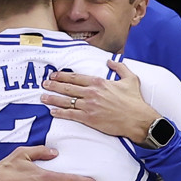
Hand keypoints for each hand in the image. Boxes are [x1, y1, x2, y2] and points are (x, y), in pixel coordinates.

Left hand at [42, 60, 158, 143]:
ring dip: (53, 99)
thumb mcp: (130, 78)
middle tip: (44, 84)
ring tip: (43, 97)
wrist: (138, 119)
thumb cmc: (135, 101)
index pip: (76, 77)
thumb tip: (110, 61)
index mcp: (99, 82)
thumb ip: (119, 67)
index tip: (54, 75)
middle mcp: (92, 93)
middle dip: (54, 85)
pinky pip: (71, 115)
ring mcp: (89, 106)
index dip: (63, 76)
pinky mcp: (89, 119)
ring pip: (66, 101)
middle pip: (68, 88)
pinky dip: (60, 113)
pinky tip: (53, 112)